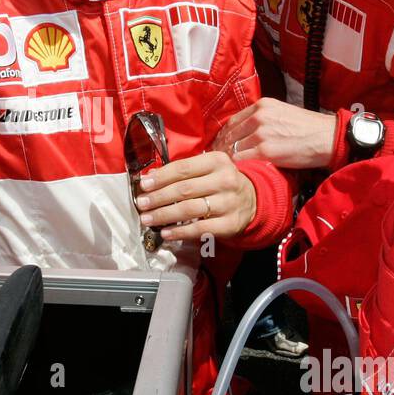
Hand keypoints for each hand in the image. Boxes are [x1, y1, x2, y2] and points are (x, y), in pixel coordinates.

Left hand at [134, 150, 256, 242]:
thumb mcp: (207, 170)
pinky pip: (200, 228)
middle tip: (141, 204)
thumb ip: (182, 172)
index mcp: (217, 161)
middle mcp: (225, 180)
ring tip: (147, 219)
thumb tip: (151, 178)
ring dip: (164, 215)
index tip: (144, 185)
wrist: (252, 200)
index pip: (183, 168)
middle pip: (184, 189)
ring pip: (189, 209)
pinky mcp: (230, 223)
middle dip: (158, 197)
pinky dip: (180, 232)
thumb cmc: (221, 183)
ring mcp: (228, 202)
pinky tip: (166, 232)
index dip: (160, 177)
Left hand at [214, 97, 336, 169]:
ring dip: (227, 159)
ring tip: (225, 168)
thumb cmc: (308, 128)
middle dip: (221, 148)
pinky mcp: (266, 151)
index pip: (232, 121)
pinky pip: (241, 160)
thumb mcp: (282, 113)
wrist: (327, 137)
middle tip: (217, 161)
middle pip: (229, 134)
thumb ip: (262, 119)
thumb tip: (244, 132)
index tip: (220, 146)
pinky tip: (236, 172)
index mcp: (262, 105)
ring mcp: (261, 133)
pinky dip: (236, 167)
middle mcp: (258, 116)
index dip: (223, 135)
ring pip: (232, 147)